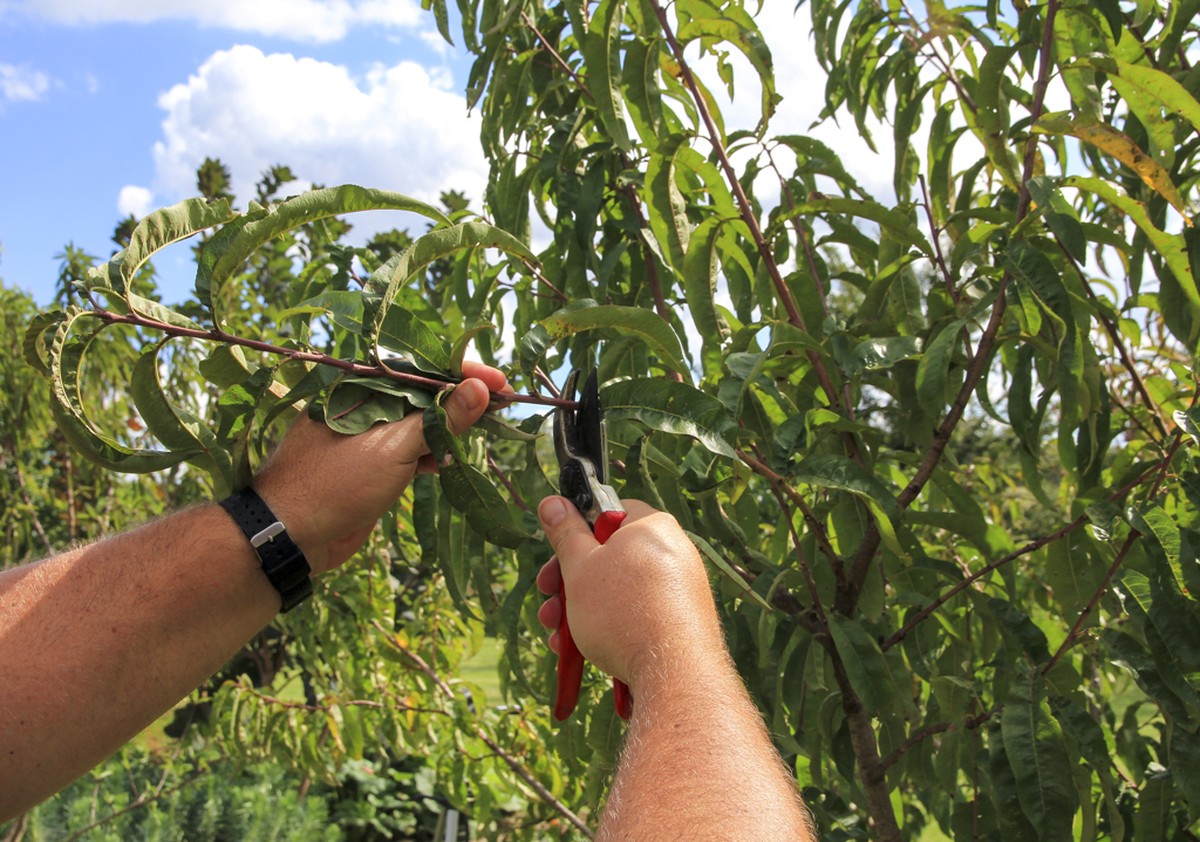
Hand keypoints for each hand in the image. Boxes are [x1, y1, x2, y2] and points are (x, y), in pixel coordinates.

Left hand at [254, 362, 510, 572]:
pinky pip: (406, 451)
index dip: (463, 373)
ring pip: (417, 425)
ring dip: (447, 430)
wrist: (290, 536)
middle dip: (461, 401)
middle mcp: (363, 406)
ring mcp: (366, 437)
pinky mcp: (369, 466)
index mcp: (362, 388)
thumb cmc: (336, 483)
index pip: (422, 369)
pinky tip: (444, 465)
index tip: (499, 382)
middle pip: (423, 395)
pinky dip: (428, 455)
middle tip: (501, 406)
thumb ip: (439, 419)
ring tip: (481, 433)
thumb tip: (479, 388)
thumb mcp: (394, 447)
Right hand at [535, 497, 724, 693]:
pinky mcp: (681, 621)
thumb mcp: (580, 568)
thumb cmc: (624, 613)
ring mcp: (679, 588)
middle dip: (569, 583)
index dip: (578, 530)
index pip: (608, 512)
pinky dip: (607, 628)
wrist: (673, 674)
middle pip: (608, 557)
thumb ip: (565, 534)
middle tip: (547, 599)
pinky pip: (636, 615)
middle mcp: (672, 552)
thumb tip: (553, 502)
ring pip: (617, 592)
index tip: (557, 552)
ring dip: (579, 612)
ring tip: (557, 637)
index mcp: (652, 526)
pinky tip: (580, 652)